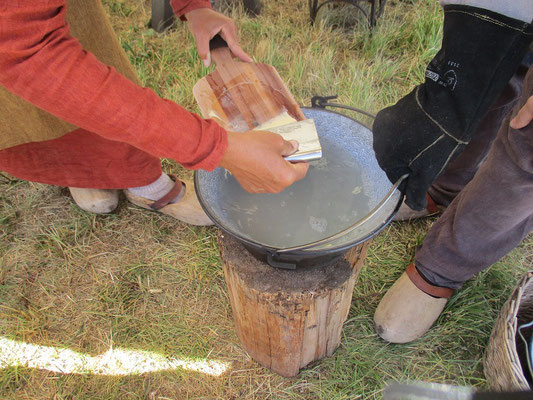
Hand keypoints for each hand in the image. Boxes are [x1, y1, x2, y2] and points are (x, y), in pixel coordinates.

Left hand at [184, 8, 251, 66]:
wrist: (197, 11)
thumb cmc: (198, 21)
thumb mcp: (199, 35)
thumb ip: (203, 50)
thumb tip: (207, 65)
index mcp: (228, 27)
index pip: (235, 45)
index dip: (241, 54)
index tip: (250, 61)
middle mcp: (232, 27)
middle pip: (233, 47)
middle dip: (227, 54)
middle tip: (216, 58)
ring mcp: (230, 29)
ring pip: (231, 46)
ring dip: (224, 51)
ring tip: (213, 50)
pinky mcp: (228, 32)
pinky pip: (228, 43)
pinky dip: (223, 48)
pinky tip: (215, 47)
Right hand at [219, 130, 308, 192]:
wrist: (230, 151)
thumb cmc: (252, 147)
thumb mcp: (277, 141)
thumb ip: (289, 146)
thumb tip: (293, 147)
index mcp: (286, 176)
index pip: (302, 171)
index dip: (303, 162)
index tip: (300, 156)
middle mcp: (276, 187)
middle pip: (288, 177)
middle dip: (288, 166)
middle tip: (282, 153)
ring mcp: (263, 189)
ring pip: (275, 180)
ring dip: (275, 170)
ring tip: (267, 157)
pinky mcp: (252, 188)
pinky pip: (263, 181)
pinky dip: (263, 174)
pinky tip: (257, 163)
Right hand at [373, 5, 531, 210]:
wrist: (450, 102)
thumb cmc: (439, 142)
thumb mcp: (429, 172)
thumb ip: (417, 191)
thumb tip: (414, 207)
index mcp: (383, 157)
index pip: (396, 178)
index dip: (413, 181)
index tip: (427, 177)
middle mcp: (378, 140)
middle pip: (394, 161)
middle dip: (409, 163)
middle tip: (431, 160)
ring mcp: (385, 122)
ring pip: (396, 145)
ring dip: (409, 149)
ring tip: (430, 144)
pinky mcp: (393, 109)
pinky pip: (398, 130)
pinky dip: (408, 134)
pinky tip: (424, 131)